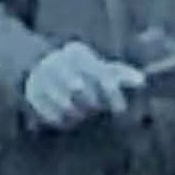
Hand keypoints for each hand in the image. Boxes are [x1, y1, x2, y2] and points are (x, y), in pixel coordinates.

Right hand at [24, 41, 145, 128]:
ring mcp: (43, 78)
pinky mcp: (32, 95)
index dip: (112, 93)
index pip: (99, 73)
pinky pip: (53, 116)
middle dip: (93, 104)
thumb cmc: (79, 69)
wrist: (38, 66)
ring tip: (82, 112)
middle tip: (96, 108)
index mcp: (78, 53)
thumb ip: (119, 74)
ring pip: (67, 105)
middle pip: (81, 90)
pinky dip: (64, 121)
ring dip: (79, 114)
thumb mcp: (98, 66)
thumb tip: (142, 81)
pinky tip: (69, 117)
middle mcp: (58, 62)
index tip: (120, 109)